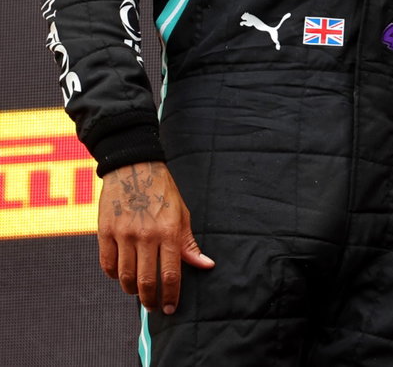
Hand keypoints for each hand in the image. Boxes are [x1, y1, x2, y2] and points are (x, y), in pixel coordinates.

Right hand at [97, 161, 213, 314]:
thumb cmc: (162, 193)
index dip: (171, 295)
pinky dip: (114, 276)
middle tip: (153, 307)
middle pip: (146, 280)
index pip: (171, 273)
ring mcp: (123, 234)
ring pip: (125, 277)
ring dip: (132, 290)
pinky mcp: (105, 232)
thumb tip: (206, 265)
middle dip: (151, 300)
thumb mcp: (182, 215)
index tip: (171, 308)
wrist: (134, 167)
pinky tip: (121, 276)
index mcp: (169, 232)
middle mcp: (145, 235)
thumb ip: (189, 244)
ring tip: (139, 292)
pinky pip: (107, 265)